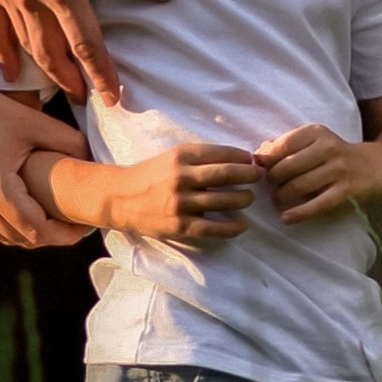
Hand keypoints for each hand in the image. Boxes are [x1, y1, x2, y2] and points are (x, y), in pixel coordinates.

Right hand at [0, 0, 176, 105]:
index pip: (86, 44)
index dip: (102, 73)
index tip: (113, 97)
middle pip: (53, 54)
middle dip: (72, 81)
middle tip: (87, 99)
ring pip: (26, 46)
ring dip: (45, 72)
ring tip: (61, 87)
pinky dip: (5, 55)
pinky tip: (13, 72)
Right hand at [0, 78, 90, 250]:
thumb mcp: (33, 122)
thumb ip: (67, 141)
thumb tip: (91, 159)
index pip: (36, 230)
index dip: (63, 235)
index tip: (82, 228)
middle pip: (21, 239)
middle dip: (50, 237)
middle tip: (72, 224)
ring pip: (3, 236)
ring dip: (29, 235)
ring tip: (52, 220)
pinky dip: (9, 227)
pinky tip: (24, 213)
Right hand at [73, 138, 256, 244]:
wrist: (121, 198)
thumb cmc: (151, 174)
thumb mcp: (172, 157)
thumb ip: (200, 158)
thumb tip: (239, 159)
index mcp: (180, 155)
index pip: (220, 153)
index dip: (242, 156)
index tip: (252, 160)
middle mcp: (181, 177)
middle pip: (226, 175)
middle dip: (249, 175)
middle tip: (260, 177)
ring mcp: (181, 202)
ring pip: (224, 200)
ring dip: (243, 199)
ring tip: (249, 198)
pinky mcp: (179, 225)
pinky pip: (213, 228)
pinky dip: (232, 227)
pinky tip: (241, 225)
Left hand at [257, 124, 381, 223]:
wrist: (372, 168)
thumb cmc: (332, 155)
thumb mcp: (313, 141)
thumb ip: (286, 144)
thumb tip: (258, 155)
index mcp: (317, 132)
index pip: (283, 145)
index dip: (267, 159)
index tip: (260, 168)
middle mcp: (329, 148)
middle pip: (288, 167)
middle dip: (272, 179)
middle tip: (270, 186)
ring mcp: (339, 170)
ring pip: (299, 186)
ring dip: (281, 195)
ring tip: (277, 198)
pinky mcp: (346, 191)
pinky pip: (317, 205)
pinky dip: (299, 213)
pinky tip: (286, 218)